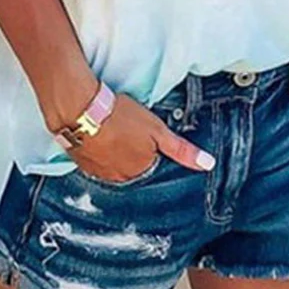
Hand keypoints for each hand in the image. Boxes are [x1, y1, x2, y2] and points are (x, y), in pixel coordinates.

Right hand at [67, 92, 214, 181]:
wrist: (81, 110)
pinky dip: (96, 150)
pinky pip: (93, 160)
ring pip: (111, 164)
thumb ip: (181, 150)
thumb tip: (207, 164)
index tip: (142, 131)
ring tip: (110, 130)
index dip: (148, 144)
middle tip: (125, 129)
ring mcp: (98, 172)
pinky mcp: (80, 163)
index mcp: (140, 170)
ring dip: (112, 151)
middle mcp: (120, 177)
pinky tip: (95, 135)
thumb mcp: (158, 130)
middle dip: (130, 150)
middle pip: (131, 165)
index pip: (150, 162)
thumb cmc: (121, 117)